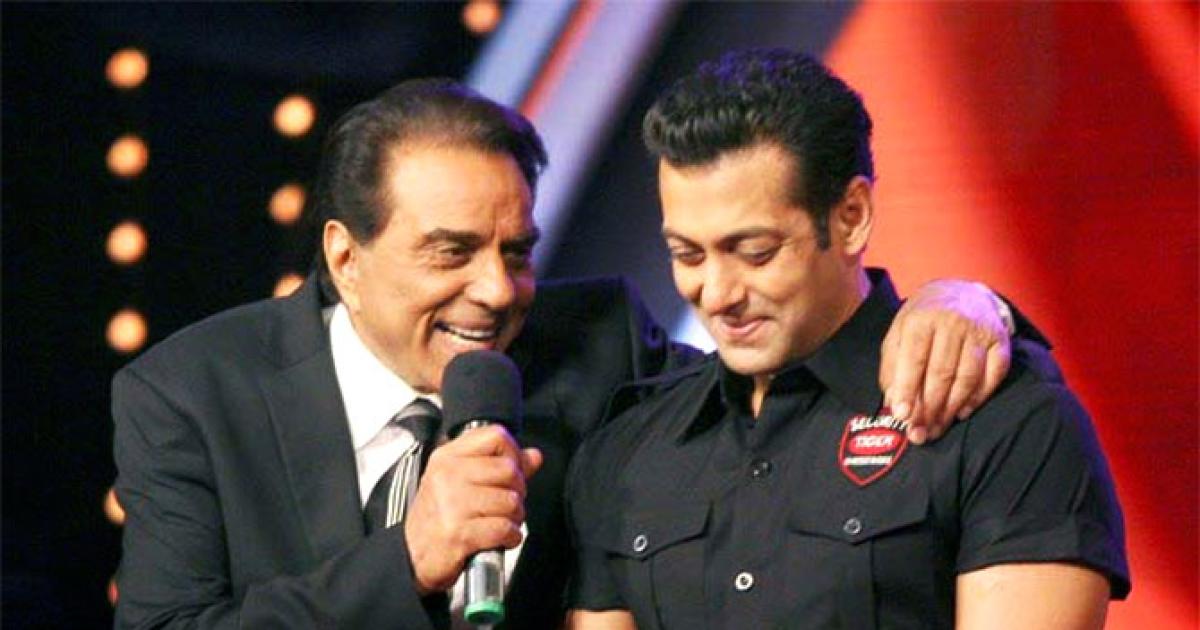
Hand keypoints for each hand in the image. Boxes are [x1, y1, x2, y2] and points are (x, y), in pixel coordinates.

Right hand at [403, 424, 542, 593]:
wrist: (412, 556)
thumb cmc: (439, 518)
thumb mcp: (461, 482)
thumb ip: (500, 466)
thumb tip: (533, 456)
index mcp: (447, 457)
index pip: (496, 436)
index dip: (513, 454)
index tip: (510, 472)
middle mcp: (447, 476)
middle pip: (509, 470)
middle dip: (518, 491)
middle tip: (505, 504)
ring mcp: (451, 505)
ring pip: (511, 501)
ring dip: (515, 517)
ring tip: (500, 522)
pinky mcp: (458, 534)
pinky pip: (504, 528)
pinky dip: (510, 537)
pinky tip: (500, 539)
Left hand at [880, 279, 1010, 443]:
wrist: (961, 292)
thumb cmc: (923, 319)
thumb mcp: (898, 333)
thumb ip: (892, 366)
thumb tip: (893, 402)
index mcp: (921, 319)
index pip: (914, 359)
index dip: (908, 389)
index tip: (902, 416)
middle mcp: (953, 322)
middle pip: (942, 373)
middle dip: (929, 408)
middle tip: (919, 434)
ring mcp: (980, 332)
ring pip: (967, 377)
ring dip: (951, 409)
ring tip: (937, 428)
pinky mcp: (1000, 342)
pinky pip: (992, 376)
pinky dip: (977, 398)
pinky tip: (962, 412)